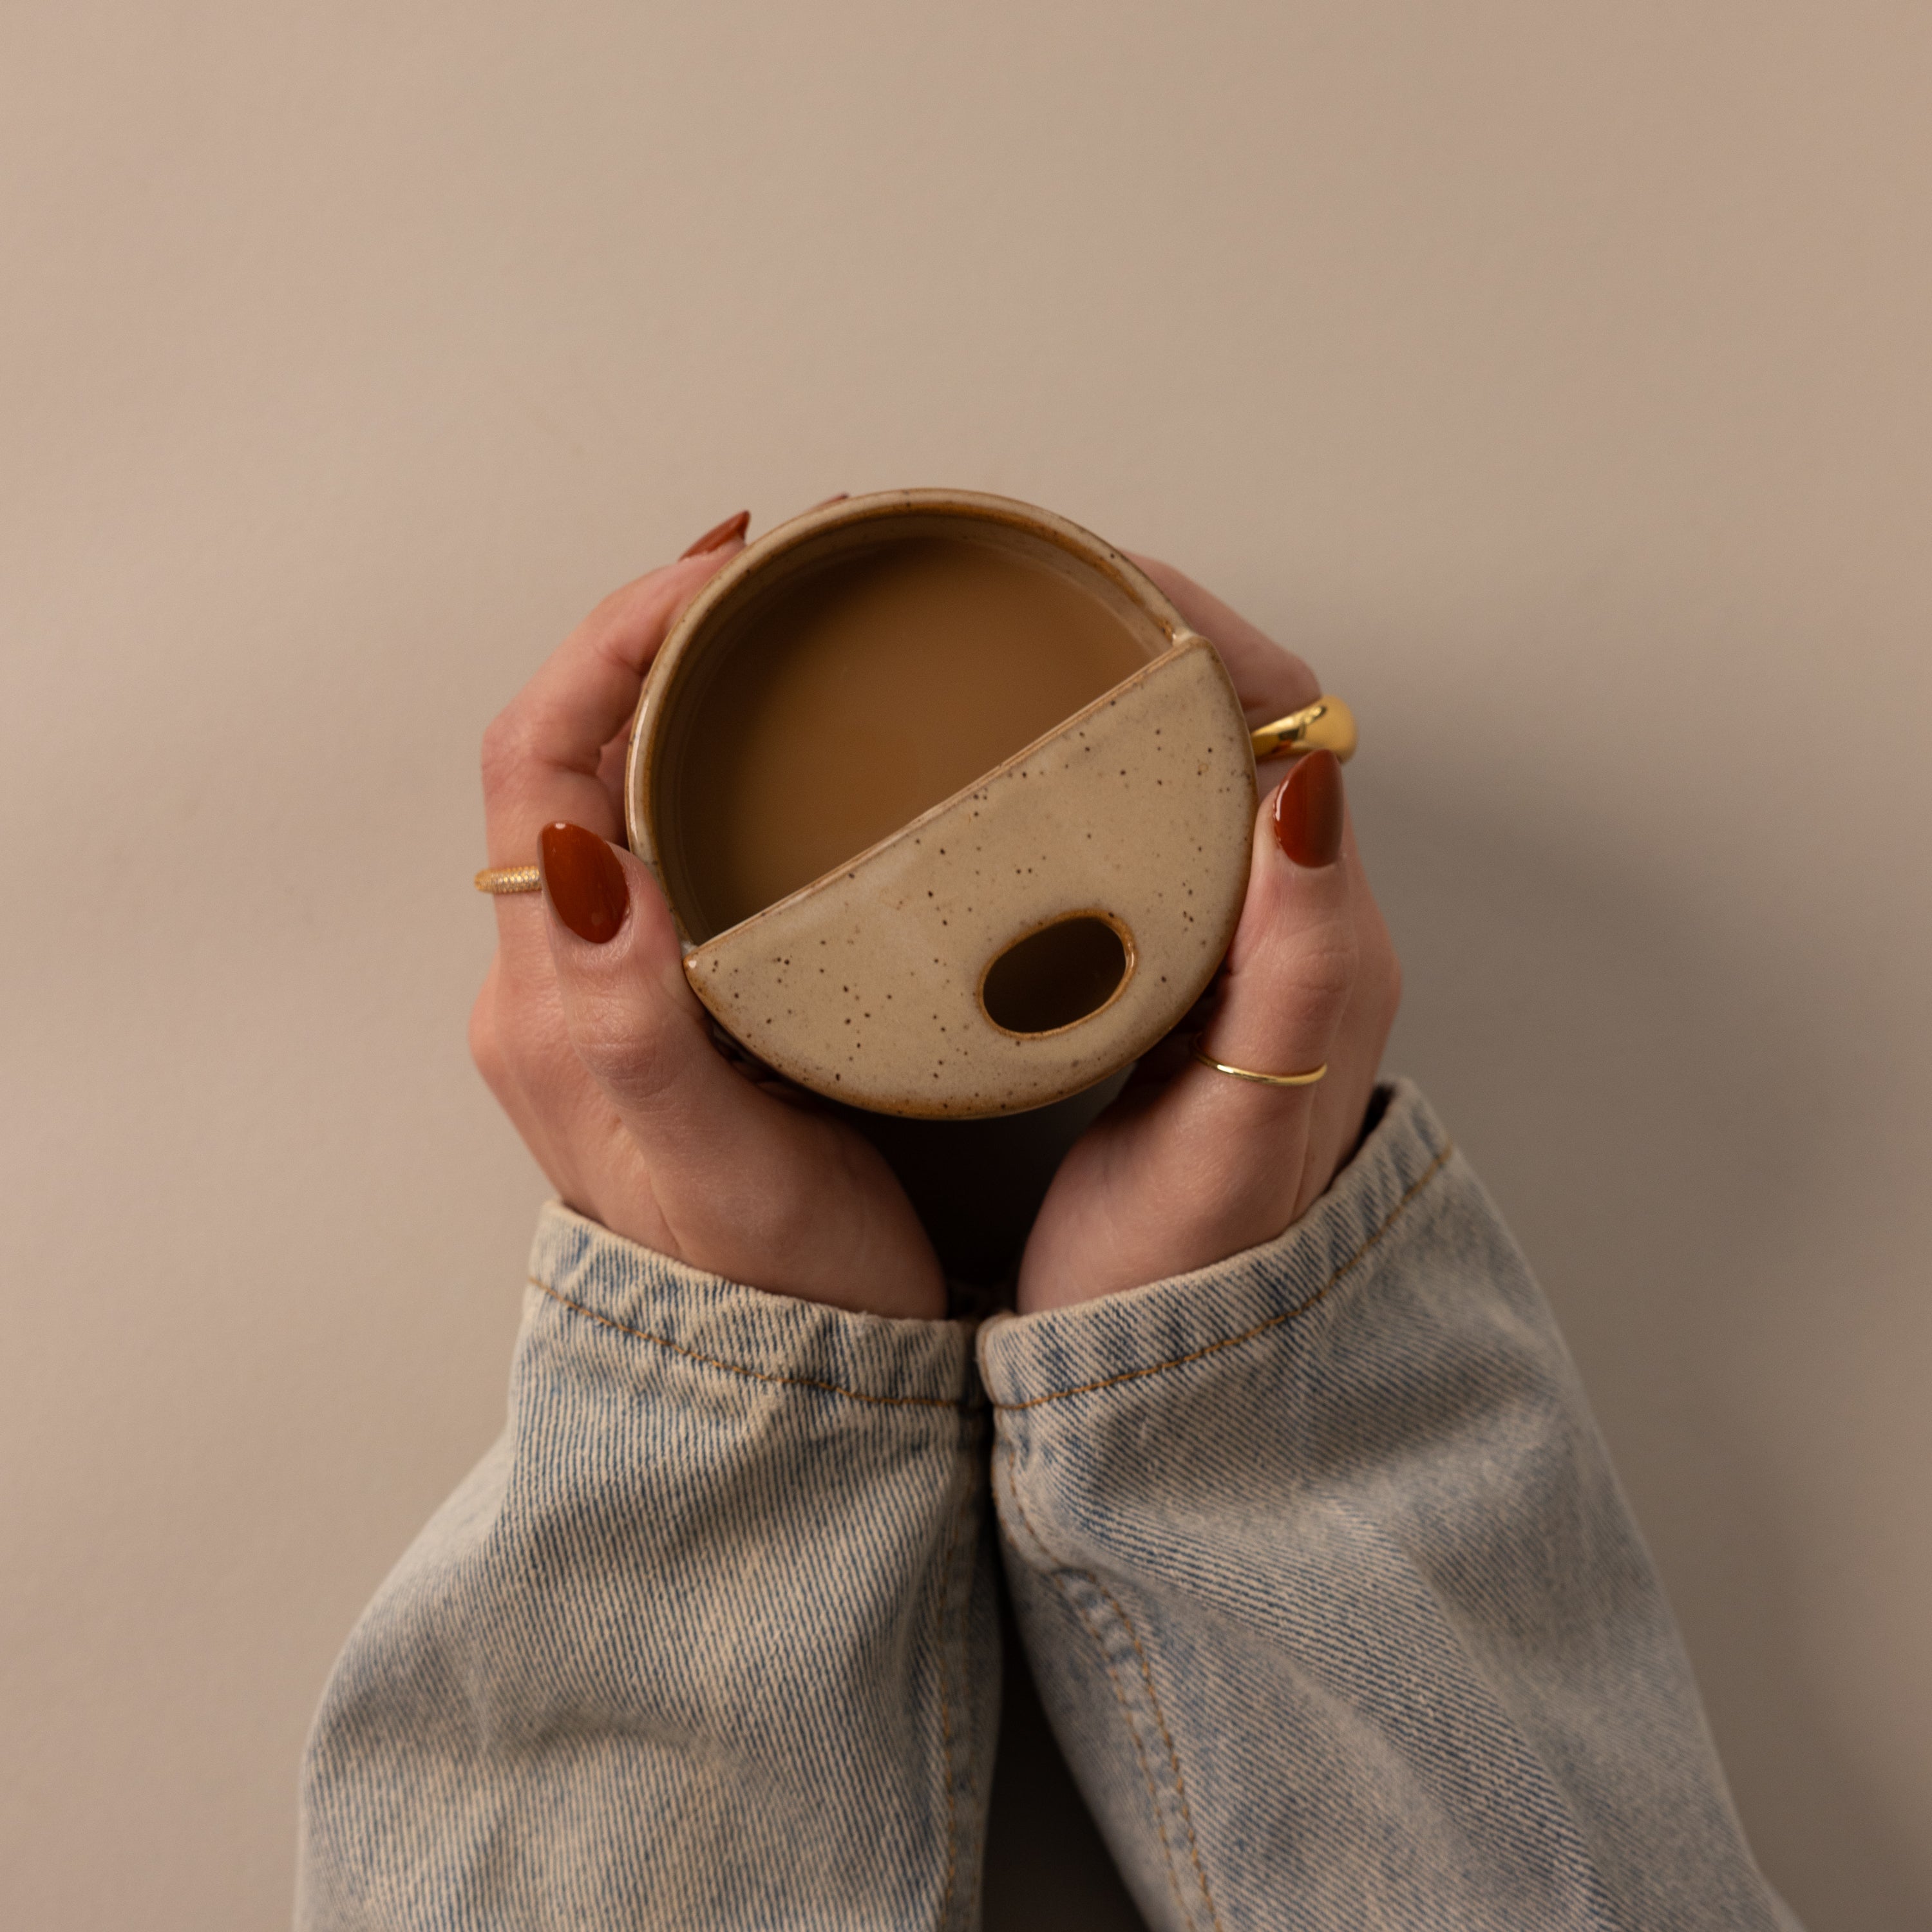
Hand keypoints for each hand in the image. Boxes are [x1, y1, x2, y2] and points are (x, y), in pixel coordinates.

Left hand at [468, 517, 945, 1319]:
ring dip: (675, 692)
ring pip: (614, 794)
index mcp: (551, 1003)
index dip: (612, 645)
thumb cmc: (773, 1287)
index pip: (538, 765)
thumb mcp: (706, 1159)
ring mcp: (612, 995)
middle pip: (563, 756)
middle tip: (764, 572)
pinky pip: (665, 846)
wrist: (795, 1387)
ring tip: (774, 629)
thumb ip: (630, 1017)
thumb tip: (585, 853)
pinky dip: (712, 766)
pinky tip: (783, 754)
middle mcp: (562, 984)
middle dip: (646, 638)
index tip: (720, 574)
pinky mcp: (673, 1010)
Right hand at [1015, 558, 1401, 1310]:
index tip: (1078, 567)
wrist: (1175, 1373)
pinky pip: (1125, 834)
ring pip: (1166, 771)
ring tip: (988, 644)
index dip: (1189, 624)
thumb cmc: (1198, 1267)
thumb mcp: (1241, 1128)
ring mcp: (1220, 951)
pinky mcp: (1161, 982)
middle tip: (1005, 581)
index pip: (1279, 716)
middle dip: (1125, 630)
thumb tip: (1308, 783)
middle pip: (1220, 721)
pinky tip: (991, 778)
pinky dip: (1065, 777)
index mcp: (1320, 936)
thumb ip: (1288, 970)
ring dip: (1093, 694)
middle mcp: (1283, 924)